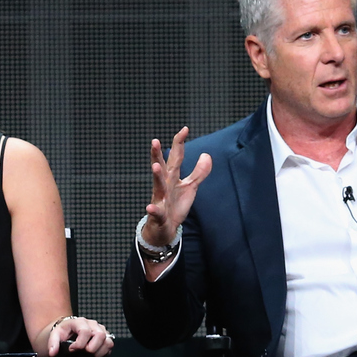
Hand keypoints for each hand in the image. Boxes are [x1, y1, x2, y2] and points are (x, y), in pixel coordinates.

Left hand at [42, 315, 113, 356]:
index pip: (85, 332)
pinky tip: (95, 355)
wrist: (68, 332)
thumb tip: (53, 352)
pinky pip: (110, 345)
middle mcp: (93, 324)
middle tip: (83, 352)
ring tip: (89, 355)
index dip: (79, 344)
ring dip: (99, 351)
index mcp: (80, 322)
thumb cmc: (62, 333)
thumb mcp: (54, 336)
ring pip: (108, 341)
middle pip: (100, 335)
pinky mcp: (106, 337)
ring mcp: (101, 330)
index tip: (72, 349)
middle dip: (92, 348)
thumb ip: (52, 343)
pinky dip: (104, 352)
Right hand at [141, 127, 212, 251]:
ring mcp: (160, 199)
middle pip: (161, 167)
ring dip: (156, 176)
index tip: (185, 129)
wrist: (165, 228)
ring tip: (155, 166)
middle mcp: (164, 185)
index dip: (179, 143)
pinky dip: (153, 209)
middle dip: (157, 154)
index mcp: (172, 177)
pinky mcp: (159, 214)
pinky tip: (150, 207)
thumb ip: (199, 172)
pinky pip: (156, 211)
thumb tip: (206, 154)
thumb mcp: (190, 187)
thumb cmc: (176, 205)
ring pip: (158, 186)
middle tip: (154, 141)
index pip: (176, 157)